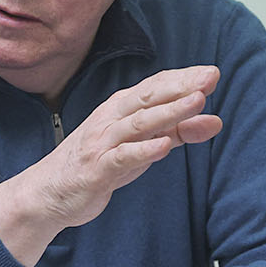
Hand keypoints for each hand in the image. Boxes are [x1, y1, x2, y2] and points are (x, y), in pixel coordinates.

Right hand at [0, 65, 222, 265]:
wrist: (49, 194)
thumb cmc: (101, 164)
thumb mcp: (143, 146)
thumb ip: (178, 131)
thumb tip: (216, 120)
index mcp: (122, 109)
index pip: (156, 86)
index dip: (184, 78)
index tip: (212, 73)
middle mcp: (111, 119)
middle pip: (148, 97)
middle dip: (180, 86)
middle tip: (210, 77)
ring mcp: (103, 142)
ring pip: (138, 123)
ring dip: (169, 111)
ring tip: (197, 102)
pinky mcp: (97, 169)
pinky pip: (122, 157)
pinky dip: (143, 151)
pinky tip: (165, 146)